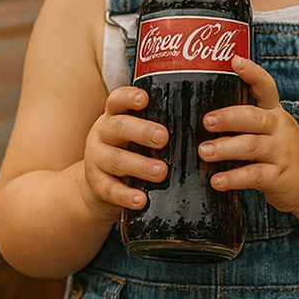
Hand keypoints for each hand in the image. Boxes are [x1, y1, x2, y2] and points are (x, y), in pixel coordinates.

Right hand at [80, 86, 167, 219]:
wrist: (96, 186)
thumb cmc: (127, 152)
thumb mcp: (134, 135)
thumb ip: (155, 128)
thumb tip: (203, 124)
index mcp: (113, 117)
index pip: (117, 101)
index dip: (129, 98)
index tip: (144, 99)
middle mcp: (102, 135)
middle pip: (118, 127)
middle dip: (141, 131)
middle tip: (163, 137)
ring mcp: (97, 160)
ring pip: (116, 160)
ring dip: (140, 165)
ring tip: (161, 172)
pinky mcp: (97, 185)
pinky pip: (111, 190)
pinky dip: (126, 195)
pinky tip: (141, 200)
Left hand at [199, 56, 298, 214]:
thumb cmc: (283, 150)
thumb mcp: (272, 128)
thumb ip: (245, 119)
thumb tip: (202, 112)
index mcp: (274, 112)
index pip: (266, 87)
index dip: (252, 73)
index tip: (235, 61)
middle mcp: (279, 128)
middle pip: (254, 117)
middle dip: (229, 117)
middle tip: (207, 121)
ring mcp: (280, 152)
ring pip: (251, 146)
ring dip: (225, 148)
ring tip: (204, 152)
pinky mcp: (278, 177)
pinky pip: (254, 175)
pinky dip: (233, 178)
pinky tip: (217, 180)